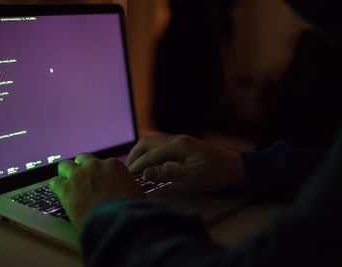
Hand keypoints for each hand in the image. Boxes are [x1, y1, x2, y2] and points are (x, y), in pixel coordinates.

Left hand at [50, 153, 144, 228]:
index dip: (99, 172)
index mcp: (113, 165)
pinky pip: (55, 182)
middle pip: (82, 158)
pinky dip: (56, 186)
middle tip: (81, 177)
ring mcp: (79, 176)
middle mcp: (95, 166)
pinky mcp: (66, 189)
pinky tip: (59, 192)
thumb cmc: (130, 208)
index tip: (98, 179)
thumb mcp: (137, 191)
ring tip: (66, 182)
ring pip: (65, 165)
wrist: (118, 220)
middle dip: (81, 166)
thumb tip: (130, 190)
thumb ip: (128, 185)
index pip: (102, 162)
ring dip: (66, 173)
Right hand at [126, 134, 246, 191]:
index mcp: (179, 146)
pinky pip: (159, 145)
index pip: (150, 155)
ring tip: (134, 166)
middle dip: (135, 155)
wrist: (235, 166)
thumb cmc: (216, 173)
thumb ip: (168, 173)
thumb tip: (146, 173)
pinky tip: (149, 162)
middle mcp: (176, 139)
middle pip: (147, 142)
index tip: (128, 176)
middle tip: (127, 170)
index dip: (138, 165)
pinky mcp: (182, 145)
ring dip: (141, 152)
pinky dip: (149, 152)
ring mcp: (179, 140)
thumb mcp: (193, 177)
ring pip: (152, 141)